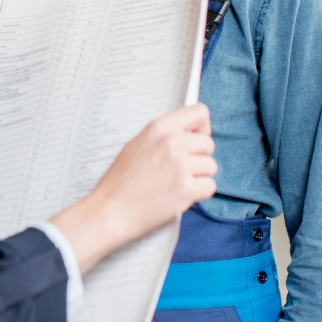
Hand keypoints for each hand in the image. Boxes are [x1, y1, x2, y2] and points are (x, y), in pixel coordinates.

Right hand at [48, 103, 215, 273]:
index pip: (199, 112)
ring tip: (177, 183)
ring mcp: (180, 165)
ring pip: (211, 166)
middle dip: (199, 157)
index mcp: (159, 128)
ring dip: (199, 177)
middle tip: (182, 169)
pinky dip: (199, 193)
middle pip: (208, 143)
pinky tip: (180, 195)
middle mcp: (172, 143)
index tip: (197, 137)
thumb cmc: (119, 181)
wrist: (110, 210)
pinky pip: (210, 186)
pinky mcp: (187, 188)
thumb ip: (163, 135)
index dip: (203, 127)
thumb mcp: (137, 144)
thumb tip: (187, 133)